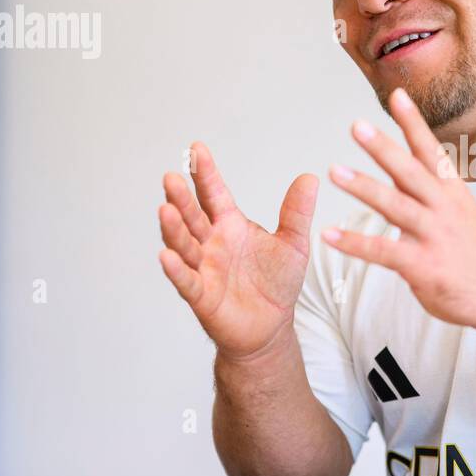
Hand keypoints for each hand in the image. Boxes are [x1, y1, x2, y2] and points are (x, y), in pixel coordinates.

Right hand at [158, 141, 318, 361]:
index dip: (206, 173)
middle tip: (171, 177)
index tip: (197, 149)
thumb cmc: (277, 283)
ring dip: (173, 228)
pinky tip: (166, 256)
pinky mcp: (201, 296)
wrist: (272, 326)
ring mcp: (203, 268)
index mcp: (230, 225)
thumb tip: (310, 177)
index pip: (215, 194)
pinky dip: (175, 270)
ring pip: (183, 245)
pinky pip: (186, 281)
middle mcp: (211, 243)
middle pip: (192, 216)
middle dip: (181, 197)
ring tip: (165, 209)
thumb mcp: (293, 244)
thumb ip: (297, 213)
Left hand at [322, 86, 475, 329]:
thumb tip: (400, 166)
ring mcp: (434, 237)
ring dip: (363, 187)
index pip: (430, 151)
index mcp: (452, 192)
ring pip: (395, 206)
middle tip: (358, 126)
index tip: (397, 94)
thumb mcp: (460, 212)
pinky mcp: (423, 266)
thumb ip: (428, 190)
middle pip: (410, 172)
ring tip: (334, 170)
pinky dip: (354, 243)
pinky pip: (382, 251)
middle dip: (383, 148)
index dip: (413, 123)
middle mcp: (444, 209)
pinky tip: (329, 235)